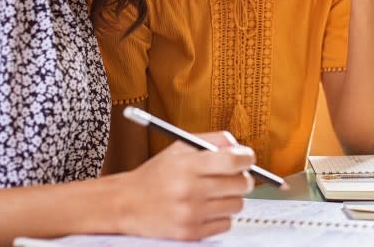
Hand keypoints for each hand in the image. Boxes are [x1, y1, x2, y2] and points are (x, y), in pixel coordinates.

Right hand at [116, 131, 254, 240]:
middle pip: (241, 184)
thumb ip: (211, 140)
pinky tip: (205, 209)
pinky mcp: (191, 233)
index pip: (233, 160)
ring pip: (237, 205)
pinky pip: (226, 224)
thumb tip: (240, 146)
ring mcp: (191, 214)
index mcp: (187, 164)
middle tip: (232, 176)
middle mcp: (190, 190)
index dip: (247, 157)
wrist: (127, 203)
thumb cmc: (156, 174)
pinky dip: (220, 216)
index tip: (247, 158)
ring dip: (230, 198)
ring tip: (213, 194)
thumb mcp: (179, 148)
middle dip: (241, 178)